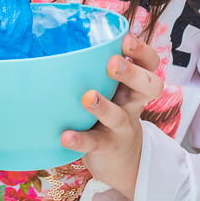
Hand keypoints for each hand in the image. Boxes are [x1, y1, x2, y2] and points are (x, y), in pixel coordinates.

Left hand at [59, 34, 163, 199]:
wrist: (123, 162)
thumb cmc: (108, 114)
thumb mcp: (109, 90)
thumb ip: (92, 70)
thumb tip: (50, 38)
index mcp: (132, 85)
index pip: (149, 64)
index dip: (142, 51)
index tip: (125, 40)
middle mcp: (131, 104)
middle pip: (147, 86)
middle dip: (131, 73)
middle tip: (113, 63)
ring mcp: (121, 127)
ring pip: (118, 116)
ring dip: (103, 106)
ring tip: (87, 97)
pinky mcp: (106, 147)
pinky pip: (94, 143)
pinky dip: (80, 140)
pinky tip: (65, 136)